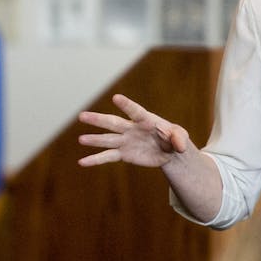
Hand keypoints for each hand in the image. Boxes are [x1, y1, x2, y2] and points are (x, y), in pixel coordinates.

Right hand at [77, 93, 192, 167]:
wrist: (167, 151)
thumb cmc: (173, 138)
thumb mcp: (180, 137)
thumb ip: (179, 139)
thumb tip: (179, 146)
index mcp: (145, 120)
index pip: (135, 111)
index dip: (126, 105)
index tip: (116, 98)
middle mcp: (131, 128)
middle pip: (112, 122)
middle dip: (98, 120)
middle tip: (82, 116)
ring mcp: (125, 141)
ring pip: (106, 139)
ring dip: (94, 139)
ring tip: (81, 139)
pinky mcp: (123, 154)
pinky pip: (107, 156)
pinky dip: (95, 160)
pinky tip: (82, 162)